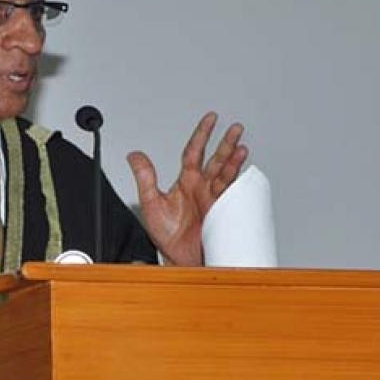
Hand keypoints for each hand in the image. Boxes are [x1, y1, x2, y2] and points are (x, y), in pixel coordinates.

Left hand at [127, 112, 247, 266]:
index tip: (211, 119)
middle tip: (235, 128)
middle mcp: (202, 187)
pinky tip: (245, 171)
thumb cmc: (167, 236)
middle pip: (216, 159)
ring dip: (235, 159)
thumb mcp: (150, 203)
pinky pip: (235, 192)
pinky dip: (241, 181)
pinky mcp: (224, 211)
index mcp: (186, 181)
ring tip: (242, 146)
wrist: (180, 260)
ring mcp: (214, 199)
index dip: (202, 134)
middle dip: (226, 143)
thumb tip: (134, 156)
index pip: (194, 151)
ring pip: (227, 173)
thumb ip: (144, 177)